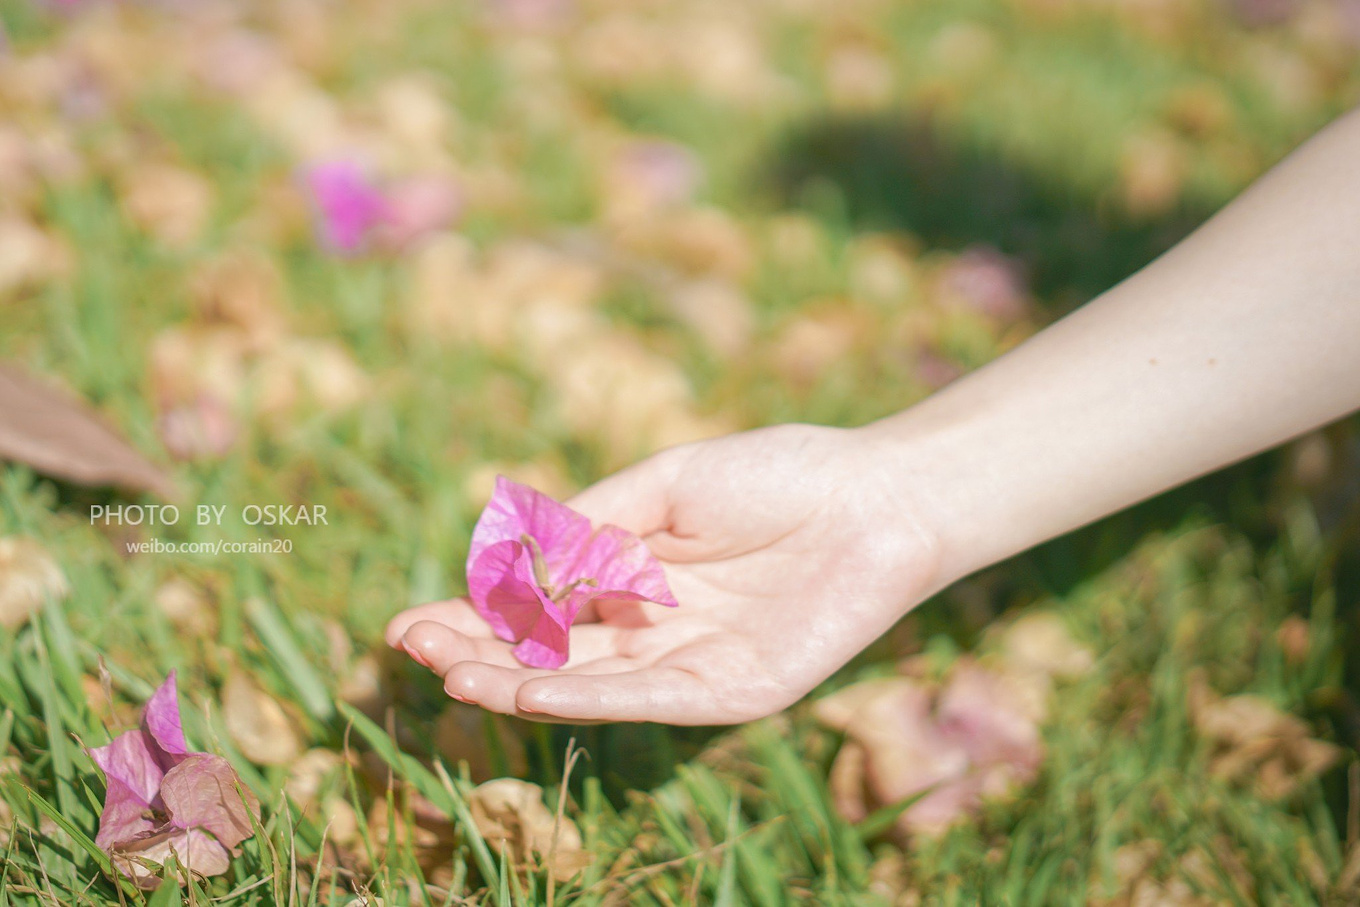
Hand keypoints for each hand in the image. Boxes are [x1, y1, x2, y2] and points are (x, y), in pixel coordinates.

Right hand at [385, 423, 943, 724]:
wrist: (877, 493)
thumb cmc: (776, 474)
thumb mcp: (665, 486)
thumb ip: (592, 526)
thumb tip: (512, 567)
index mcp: (631, 578)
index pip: (535, 607)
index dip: (472, 615)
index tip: (406, 623)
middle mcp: (650, 630)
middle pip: (549, 654)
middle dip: (478, 653)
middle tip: (410, 650)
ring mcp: (690, 665)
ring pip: (588, 684)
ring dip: (516, 684)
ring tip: (449, 674)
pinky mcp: (733, 692)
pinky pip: (651, 699)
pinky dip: (590, 697)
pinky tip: (530, 691)